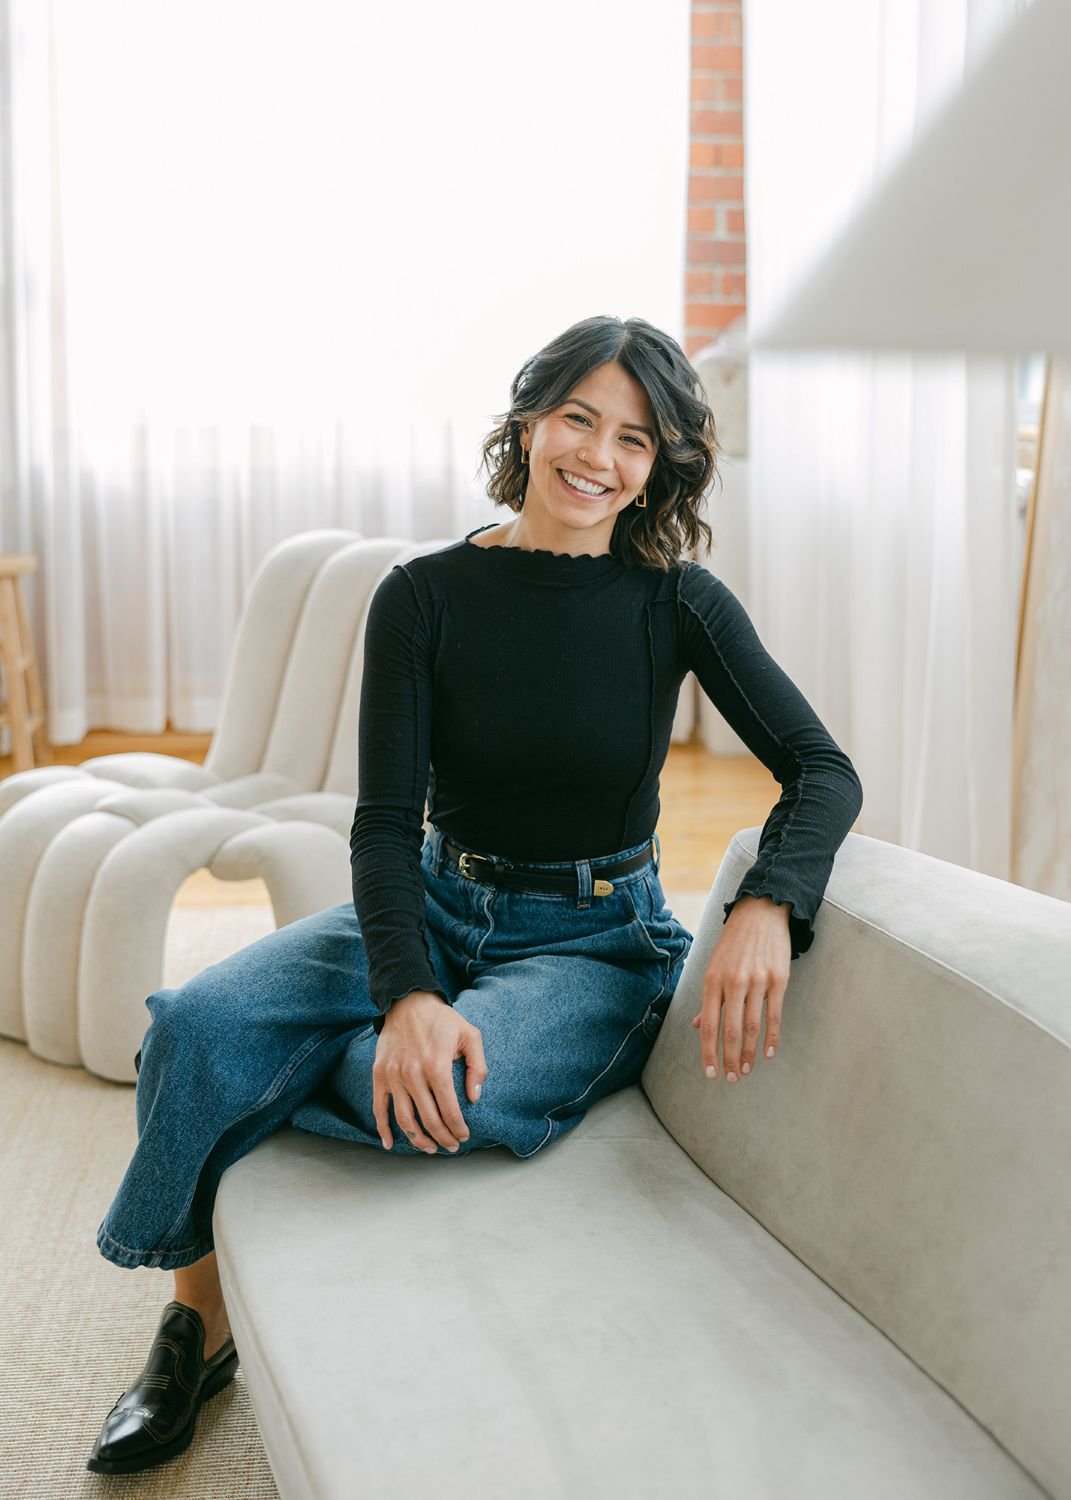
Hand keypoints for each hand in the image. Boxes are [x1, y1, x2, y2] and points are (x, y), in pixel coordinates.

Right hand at [373, 991, 486, 1152]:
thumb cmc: (442, 1020)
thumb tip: (475, 1097)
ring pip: (404, 1120)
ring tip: (430, 1148)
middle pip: (428, 1120)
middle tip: (452, 1146)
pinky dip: (383, 1129)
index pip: (449, 1110)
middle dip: (443, 1138)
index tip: (464, 1136)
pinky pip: (379, 1108)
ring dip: (418, 1140)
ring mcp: (393, 1076)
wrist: (407, 1002)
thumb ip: (478, 1066)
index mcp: (437, 1066)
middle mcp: (413, 1074)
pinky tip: (390, 1144)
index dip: (458, 1128)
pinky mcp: (379, 1075)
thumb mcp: (470, 1035)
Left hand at [690, 895, 790, 1082]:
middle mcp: (733, 982)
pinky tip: (767, 1053)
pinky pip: (774, 1014)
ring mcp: (757, 981)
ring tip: (745, 1071)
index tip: (711, 1073)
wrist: (760, 913)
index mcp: (712, 980)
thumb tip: (699, 1026)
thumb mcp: (713, 967)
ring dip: (748, 1053)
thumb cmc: (733, 944)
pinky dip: (771, 1037)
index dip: (709, 1052)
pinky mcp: (778, 979)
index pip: (709, 1025)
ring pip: (751, 1026)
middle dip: (729, 1058)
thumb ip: (709, 999)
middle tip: (730, 1079)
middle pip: (730, 1030)